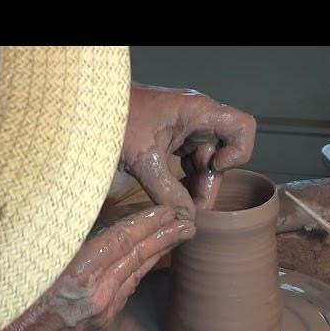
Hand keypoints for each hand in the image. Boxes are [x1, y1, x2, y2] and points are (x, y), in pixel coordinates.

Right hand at [0, 205, 194, 330]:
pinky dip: (138, 271)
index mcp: (80, 274)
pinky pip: (125, 290)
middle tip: (188, 223)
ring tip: (177, 236)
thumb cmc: (13, 291)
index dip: (147, 222)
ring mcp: (102, 312)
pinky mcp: (102, 323)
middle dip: (165, 237)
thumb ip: (77, 241)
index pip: (123, 240)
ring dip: (157, 253)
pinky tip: (149, 259)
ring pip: (135, 274)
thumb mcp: (41, 255)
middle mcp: (97, 295)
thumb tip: (106, 220)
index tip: (167, 210)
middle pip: (138, 257)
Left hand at [121, 84, 255, 219]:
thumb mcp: (142, 160)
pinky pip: (189, 163)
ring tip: (181, 208)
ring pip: (205, 162)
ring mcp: (185, 129)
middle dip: (210, 183)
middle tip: (193, 210)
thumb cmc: (114, 122)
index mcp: (197, 112)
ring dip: (197, 187)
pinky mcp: (172, 139)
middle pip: (222, 153)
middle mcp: (197, 119)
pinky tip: (173, 198)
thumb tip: (188, 219)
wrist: (87, 111)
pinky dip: (184, 182)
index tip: (214, 167)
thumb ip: (167, 191)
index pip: (242, 127)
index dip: (238, 152)